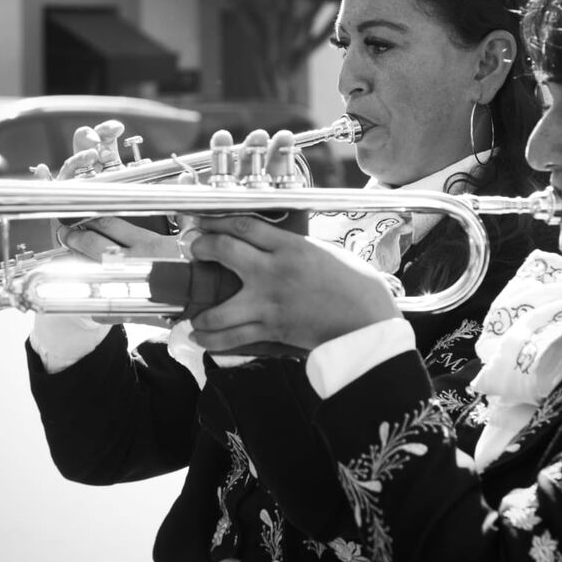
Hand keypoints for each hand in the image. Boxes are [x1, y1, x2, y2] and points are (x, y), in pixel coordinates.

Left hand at [186, 214, 398, 352]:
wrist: (368, 321)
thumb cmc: (356, 285)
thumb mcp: (324, 253)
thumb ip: (294, 249)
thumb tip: (271, 248)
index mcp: (291, 247)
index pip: (244, 225)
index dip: (217, 221)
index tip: (204, 222)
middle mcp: (274, 271)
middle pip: (224, 251)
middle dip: (201, 248)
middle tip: (195, 251)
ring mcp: (270, 302)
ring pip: (218, 307)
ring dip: (200, 311)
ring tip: (193, 314)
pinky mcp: (272, 329)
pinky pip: (232, 337)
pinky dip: (211, 340)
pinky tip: (199, 338)